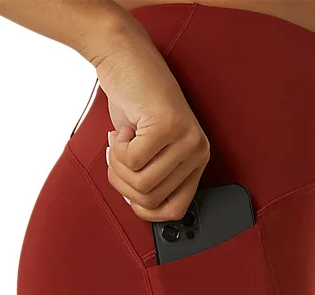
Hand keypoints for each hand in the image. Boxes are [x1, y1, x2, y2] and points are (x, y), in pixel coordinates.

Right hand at [96, 35, 209, 221]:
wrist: (126, 62)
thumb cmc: (133, 107)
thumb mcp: (148, 153)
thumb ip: (151, 182)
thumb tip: (141, 210)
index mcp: (196, 162)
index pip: (175, 211)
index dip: (142, 207)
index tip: (130, 185)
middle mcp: (198, 152)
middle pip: (151, 200)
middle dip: (123, 182)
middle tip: (119, 155)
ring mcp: (186, 139)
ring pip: (141, 184)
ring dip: (118, 165)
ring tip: (120, 142)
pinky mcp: (168, 126)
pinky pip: (132, 161)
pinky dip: (116, 149)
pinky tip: (122, 130)